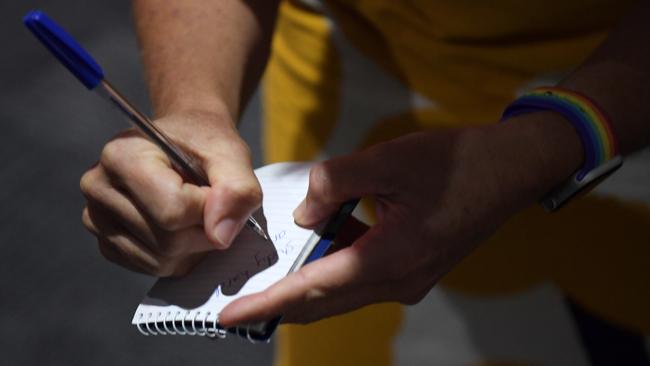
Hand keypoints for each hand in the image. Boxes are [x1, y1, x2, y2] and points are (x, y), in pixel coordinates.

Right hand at [80, 109, 261, 275]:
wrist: (183, 140)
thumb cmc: (204, 142)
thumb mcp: (231, 153)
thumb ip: (237, 189)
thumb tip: (221, 236)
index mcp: (122, 155)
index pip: (173, 209)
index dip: (210, 209)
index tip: (218, 190)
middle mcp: (99, 188)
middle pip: (168, 240)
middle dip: (205, 230)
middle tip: (213, 204)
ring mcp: (97, 219)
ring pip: (162, 260)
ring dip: (194, 246)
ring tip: (197, 212)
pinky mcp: (107, 244)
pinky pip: (153, 268)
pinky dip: (180, 256)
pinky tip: (183, 227)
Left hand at [219, 113, 582, 324]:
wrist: (512, 168)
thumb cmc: (457, 162)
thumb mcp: (388, 159)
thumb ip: (335, 182)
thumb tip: (305, 212)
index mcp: (391, 259)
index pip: (314, 291)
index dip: (268, 304)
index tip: (230, 317)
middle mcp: (399, 282)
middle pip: (324, 302)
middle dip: (278, 301)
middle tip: (238, 296)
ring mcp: (409, 281)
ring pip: (341, 293)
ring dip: (306, 282)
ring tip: (273, 262)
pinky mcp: (413, 270)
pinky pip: (360, 277)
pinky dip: (333, 266)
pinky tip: (321, 237)